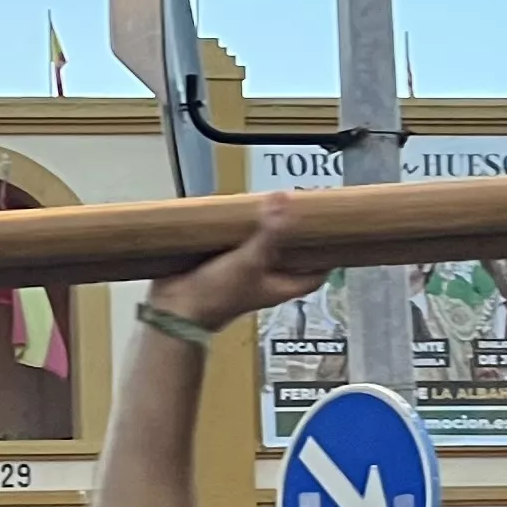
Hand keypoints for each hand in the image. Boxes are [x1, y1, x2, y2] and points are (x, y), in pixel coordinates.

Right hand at [141, 193, 320, 329]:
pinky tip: (237, 212)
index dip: (326, 260)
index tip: (332, 236)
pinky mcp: (217, 266)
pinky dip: (236, 231)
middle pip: (288, 258)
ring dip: (263, 231)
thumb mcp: (251, 260)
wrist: (174, 308)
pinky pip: (233, 246)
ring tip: (271, 205)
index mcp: (279, 286)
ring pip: (260, 249)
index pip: (314, 276)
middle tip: (301, 210)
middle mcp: (263, 280)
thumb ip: (270, 231)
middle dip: (293, 237)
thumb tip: (286, 197)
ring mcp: (240, 273)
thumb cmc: (218, 293)